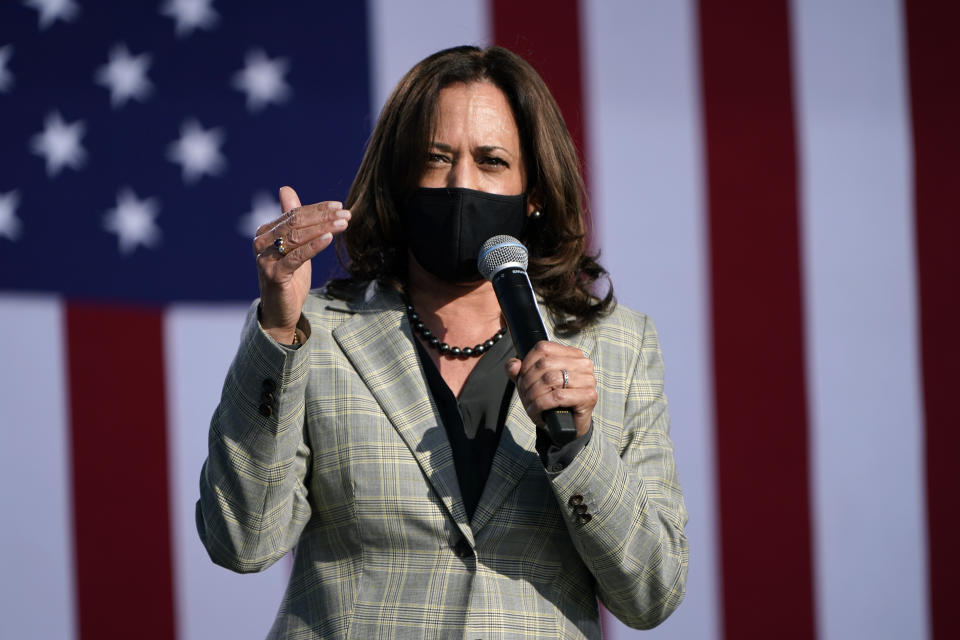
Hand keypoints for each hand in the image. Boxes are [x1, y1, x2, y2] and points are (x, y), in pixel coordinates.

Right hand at [253, 186, 350, 342]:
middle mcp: (261, 243)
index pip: (293, 214)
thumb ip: (292, 220)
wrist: (280, 311)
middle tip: (346, 213)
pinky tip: (329, 239)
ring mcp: (265, 259)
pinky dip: (314, 246)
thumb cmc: (289, 277)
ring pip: (297, 237)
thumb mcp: (294, 246)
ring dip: (323, 228)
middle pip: (296, 223)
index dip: (317, 209)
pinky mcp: (274, 275)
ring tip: (344, 223)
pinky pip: (296, 257)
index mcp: (265, 232)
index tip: (338, 206)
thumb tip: (285, 189)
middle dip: (323, 217)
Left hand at [506, 341, 596, 436]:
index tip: (521, 378)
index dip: (526, 364)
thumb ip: (520, 371)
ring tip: (530, 404)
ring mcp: (588, 379)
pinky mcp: (589, 396)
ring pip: (550, 379)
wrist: (567, 426)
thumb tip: (514, 365)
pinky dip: (541, 405)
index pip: (542, 348)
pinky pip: (557, 396)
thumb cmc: (551, 401)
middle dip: (528, 381)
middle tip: (525, 395)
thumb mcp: (532, 383)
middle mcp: (582, 363)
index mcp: (571, 354)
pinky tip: (536, 411)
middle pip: (544, 364)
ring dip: (533, 394)